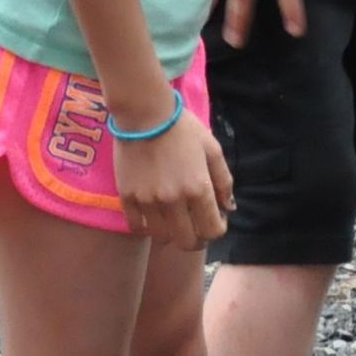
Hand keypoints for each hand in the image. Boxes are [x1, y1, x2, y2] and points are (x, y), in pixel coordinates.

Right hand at [111, 104, 230, 250]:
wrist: (144, 113)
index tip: (216, 219)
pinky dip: (147, 226)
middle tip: (196, 225)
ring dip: (171, 233)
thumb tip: (228, 208)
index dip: (218, 230)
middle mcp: (174, 200)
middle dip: (197, 239)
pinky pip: (137, 227)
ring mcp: (148, 201)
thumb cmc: (183, 128)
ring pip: (162, 237)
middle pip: (187, 242)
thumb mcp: (212, 149)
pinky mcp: (127, 197)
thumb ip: (224, 181)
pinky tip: (153, 214)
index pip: (213, 231)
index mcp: (198, 188)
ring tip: (173, 218)